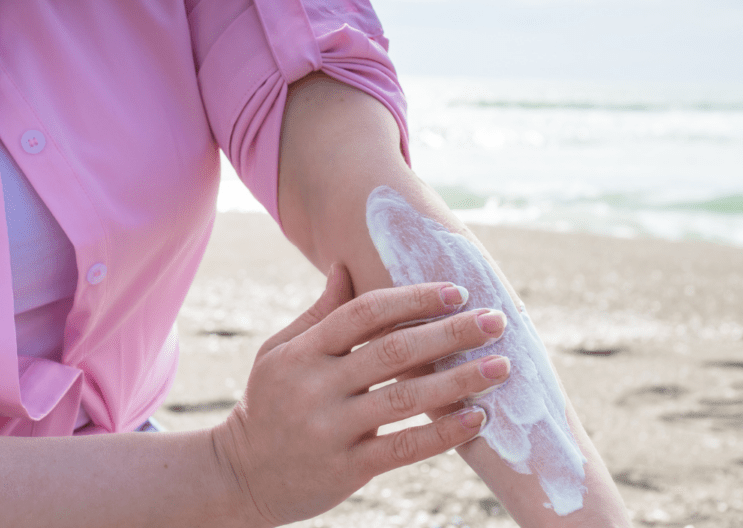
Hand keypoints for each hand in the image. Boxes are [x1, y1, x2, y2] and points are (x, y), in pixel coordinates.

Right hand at [210, 264, 510, 526]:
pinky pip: (404, 447)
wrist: (241, 476)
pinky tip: (477, 418)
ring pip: (405, 398)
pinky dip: (443, 432)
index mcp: (302, 352)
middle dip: (450, 332)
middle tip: (496, 320)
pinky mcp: (347, 469)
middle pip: (393, 350)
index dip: (413, 299)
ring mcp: (331, 429)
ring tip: (500, 366)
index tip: (456, 291)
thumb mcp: (280, 353)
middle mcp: (316, 386)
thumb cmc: (269, 404)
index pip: (364, 313)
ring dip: (459, 380)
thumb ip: (318, 314)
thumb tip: (346, 265)